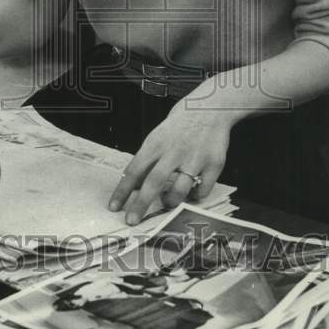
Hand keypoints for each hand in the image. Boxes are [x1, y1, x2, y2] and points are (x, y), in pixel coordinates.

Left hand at [108, 96, 234, 224]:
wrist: (210, 107)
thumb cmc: (180, 123)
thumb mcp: (158, 136)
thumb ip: (148, 159)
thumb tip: (133, 184)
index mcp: (156, 143)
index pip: (134, 169)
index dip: (123, 190)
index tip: (114, 206)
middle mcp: (174, 151)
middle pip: (154, 182)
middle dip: (141, 204)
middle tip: (132, 220)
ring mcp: (195, 158)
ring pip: (180, 190)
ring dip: (170, 201)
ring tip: (168, 202)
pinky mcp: (214, 164)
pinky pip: (203, 190)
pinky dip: (195, 197)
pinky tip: (192, 193)